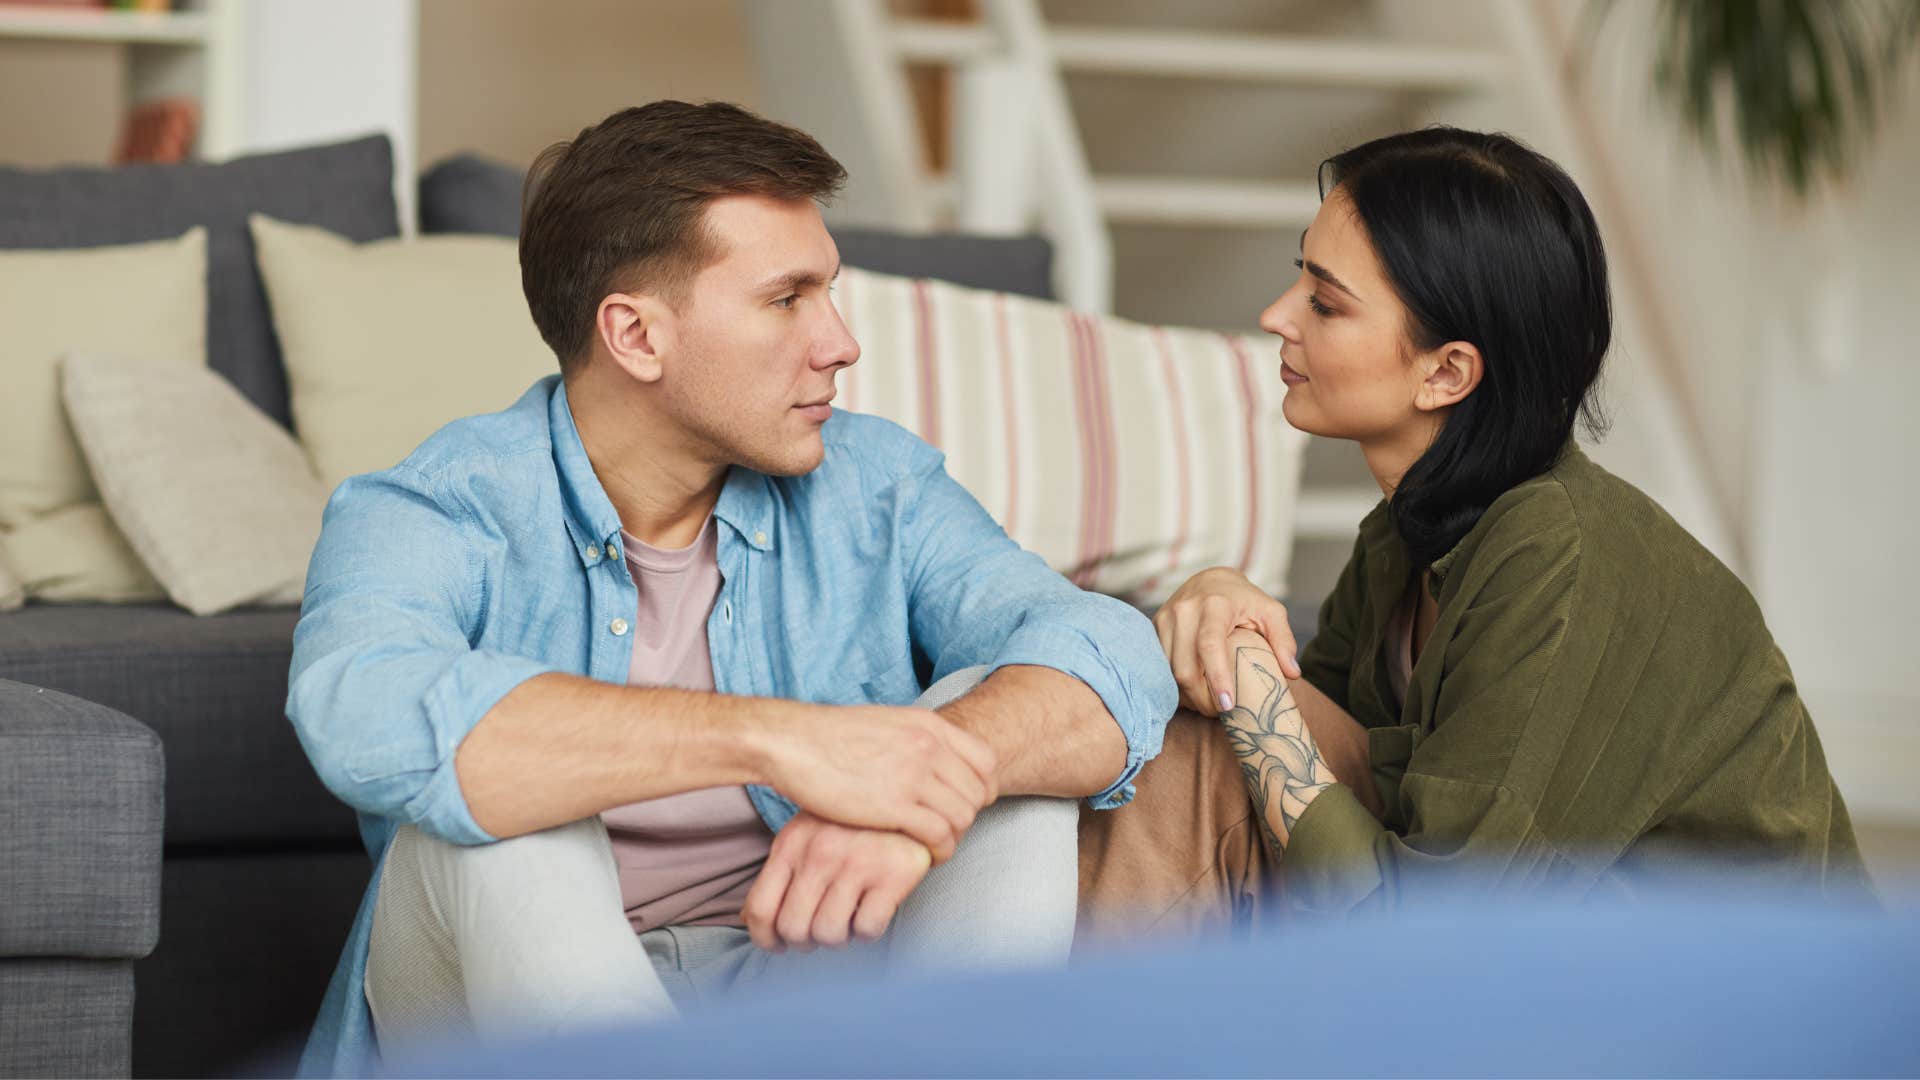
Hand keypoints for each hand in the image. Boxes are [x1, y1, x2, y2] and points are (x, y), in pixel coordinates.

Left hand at [742, 811, 932, 951]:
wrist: (908, 797)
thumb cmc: (851, 824)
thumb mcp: (807, 834)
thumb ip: (782, 872)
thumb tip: (752, 921)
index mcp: (791, 843)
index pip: (760, 909)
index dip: (765, 939)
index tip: (778, 945)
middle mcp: (819, 853)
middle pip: (793, 929)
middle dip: (805, 942)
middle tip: (820, 932)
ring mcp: (856, 863)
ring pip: (830, 934)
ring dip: (839, 937)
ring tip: (849, 918)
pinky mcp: (892, 875)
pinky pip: (868, 929)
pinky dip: (869, 931)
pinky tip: (872, 911)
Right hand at [760, 703, 996, 863]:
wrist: (793, 743)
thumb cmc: (830, 737)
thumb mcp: (886, 723)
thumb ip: (915, 739)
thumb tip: (931, 756)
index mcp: (929, 725)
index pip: (986, 760)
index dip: (982, 788)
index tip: (964, 804)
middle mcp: (929, 746)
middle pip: (978, 792)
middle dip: (967, 817)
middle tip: (946, 831)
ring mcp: (914, 775)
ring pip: (963, 816)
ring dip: (954, 837)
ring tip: (934, 847)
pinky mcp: (895, 805)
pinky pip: (940, 834)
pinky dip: (939, 851)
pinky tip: (925, 857)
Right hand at [1154, 567, 1300, 714]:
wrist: (1209, 579)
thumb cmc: (1244, 600)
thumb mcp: (1271, 612)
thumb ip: (1283, 640)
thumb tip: (1291, 674)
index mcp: (1215, 605)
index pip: (1209, 645)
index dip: (1217, 677)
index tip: (1228, 705)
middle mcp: (1185, 610)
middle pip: (1184, 666)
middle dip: (1201, 698)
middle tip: (1220, 713)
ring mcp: (1166, 618)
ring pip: (1169, 670)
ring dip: (1187, 695)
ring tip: (1207, 704)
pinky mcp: (1155, 627)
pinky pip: (1161, 666)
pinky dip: (1175, 685)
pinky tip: (1192, 693)